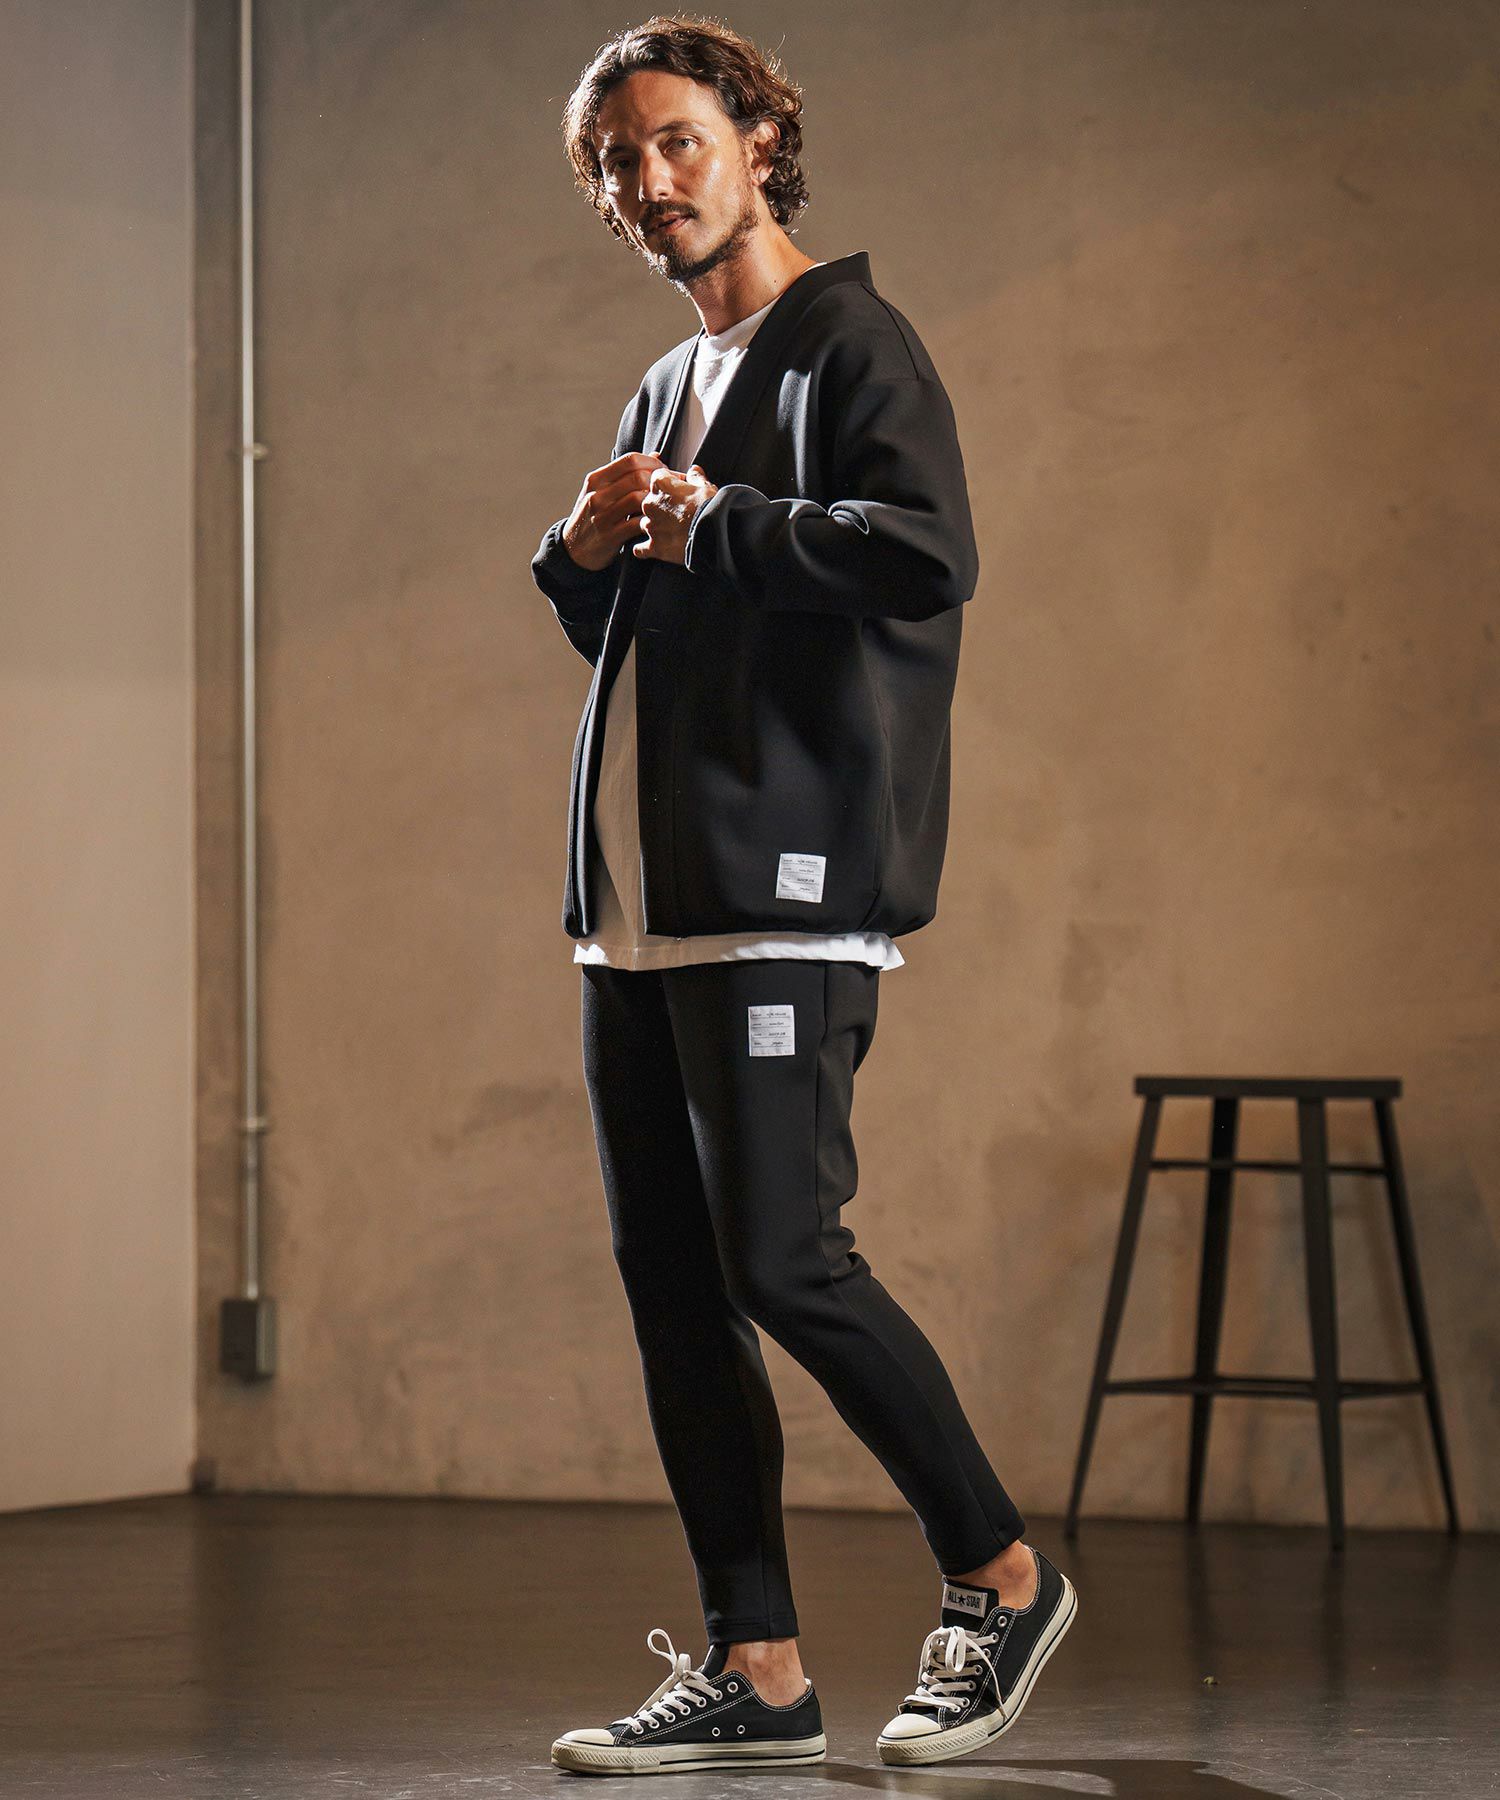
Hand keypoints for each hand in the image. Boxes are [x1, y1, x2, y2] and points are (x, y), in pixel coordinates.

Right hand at [561, 452, 667, 570]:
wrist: (575, 549)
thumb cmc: (594, 516)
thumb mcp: (602, 492)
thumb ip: (626, 475)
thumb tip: (655, 455)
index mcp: (596, 479)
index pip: (630, 460)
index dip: (653, 464)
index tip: (664, 473)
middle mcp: (597, 495)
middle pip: (637, 477)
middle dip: (659, 482)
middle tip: (670, 490)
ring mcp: (602, 516)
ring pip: (638, 498)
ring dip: (657, 501)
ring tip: (665, 506)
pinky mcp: (609, 536)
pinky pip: (637, 524)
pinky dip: (651, 521)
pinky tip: (658, 523)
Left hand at [633, 464, 718, 565]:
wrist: (713, 533)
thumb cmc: (710, 507)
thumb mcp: (706, 487)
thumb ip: (696, 477)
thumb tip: (694, 471)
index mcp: (660, 484)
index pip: (657, 477)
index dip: (670, 483)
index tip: (679, 489)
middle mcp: (650, 503)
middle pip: (648, 501)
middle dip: (660, 506)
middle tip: (676, 511)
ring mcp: (651, 525)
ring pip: (642, 524)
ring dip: (653, 526)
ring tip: (666, 531)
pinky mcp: (654, 546)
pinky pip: (640, 549)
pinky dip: (643, 550)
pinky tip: (645, 550)